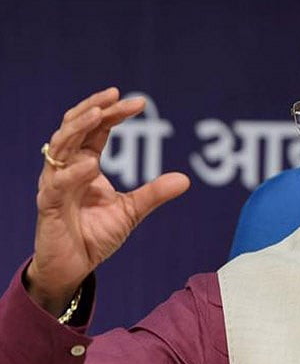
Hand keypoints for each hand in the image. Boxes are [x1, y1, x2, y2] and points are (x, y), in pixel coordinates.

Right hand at [26, 88, 189, 315]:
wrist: (74, 267)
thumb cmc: (95, 235)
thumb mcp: (131, 211)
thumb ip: (154, 193)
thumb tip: (186, 179)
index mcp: (84, 164)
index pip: (96, 129)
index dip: (113, 113)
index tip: (139, 103)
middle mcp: (66, 168)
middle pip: (75, 127)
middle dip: (96, 109)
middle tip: (118, 96)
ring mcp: (54, 184)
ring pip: (60, 146)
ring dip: (78, 127)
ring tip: (100, 114)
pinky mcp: (48, 206)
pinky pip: (58, 185)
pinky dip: (74, 174)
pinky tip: (91, 166)